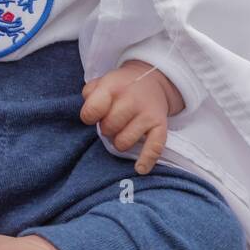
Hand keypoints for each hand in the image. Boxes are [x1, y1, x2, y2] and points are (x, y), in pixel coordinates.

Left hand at [79, 60, 183, 174]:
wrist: (153, 80)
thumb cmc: (121, 87)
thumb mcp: (102, 81)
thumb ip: (89, 94)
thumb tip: (89, 114)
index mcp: (113, 87)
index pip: (92, 110)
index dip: (89, 117)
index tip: (93, 116)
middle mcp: (131, 100)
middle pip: (108, 128)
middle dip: (106, 129)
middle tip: (112, 122)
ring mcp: (147, 114)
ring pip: (124, 142)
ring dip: (120, 141)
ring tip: (123, 131)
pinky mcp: (160, 126)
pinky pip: (154, 148)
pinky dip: (146, 160)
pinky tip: (139, 169)